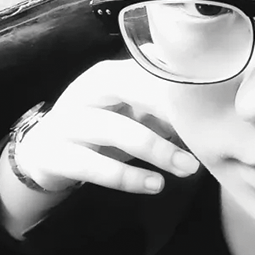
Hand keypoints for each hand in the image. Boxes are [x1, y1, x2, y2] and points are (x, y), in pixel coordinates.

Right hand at [13, 58, 199, 193]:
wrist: (43, 153)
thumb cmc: (99, 128)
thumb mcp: (128, 111)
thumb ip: (160, 105)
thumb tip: (209, 106)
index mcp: (107, 75)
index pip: (145, 69)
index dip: (178, 85)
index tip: (211, 104)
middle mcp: (85, 91)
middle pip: (129, 89)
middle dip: (169, 111)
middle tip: (204, 133)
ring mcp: (68, 122)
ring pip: (115, 130)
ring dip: (156, 150)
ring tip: (188, 168)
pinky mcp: (56, 155)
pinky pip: (95, 166)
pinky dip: (128, 177)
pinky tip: (155, 185)